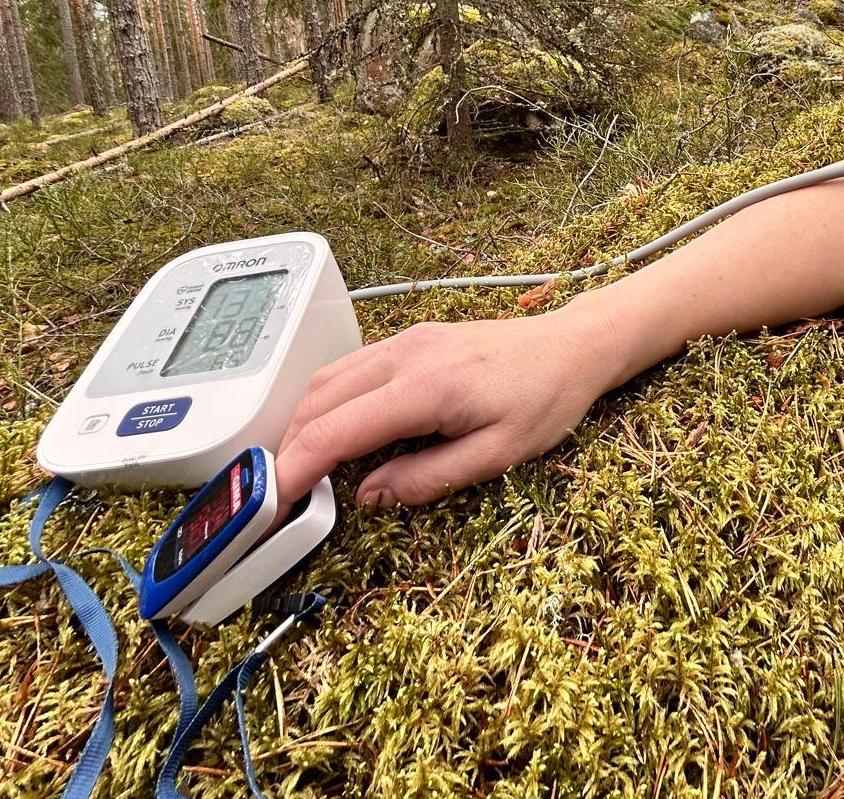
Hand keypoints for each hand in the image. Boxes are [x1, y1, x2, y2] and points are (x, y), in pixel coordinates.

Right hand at [272, 301, 626, 506]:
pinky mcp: (409, 339)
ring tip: (296, 468)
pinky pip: (348, 368)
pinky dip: (325, 402)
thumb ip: (429, 478)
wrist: (572, 347)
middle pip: (317, 404)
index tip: (272, 503)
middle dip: (287, 451)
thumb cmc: (545, 399)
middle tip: (277, 496)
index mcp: (423, 388)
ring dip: (302, 424)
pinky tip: (331, 429)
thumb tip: (370, 496)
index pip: (334, 431)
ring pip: (325, 380)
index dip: (294, 470)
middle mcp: (403, 356)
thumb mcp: (498, 455)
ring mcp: (403, 341)